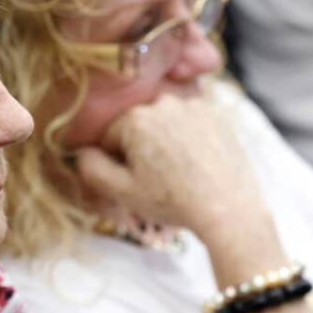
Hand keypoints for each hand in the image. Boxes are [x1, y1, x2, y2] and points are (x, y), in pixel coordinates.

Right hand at [75, 94, 270, 237]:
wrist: (229, 209)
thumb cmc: (173, 202)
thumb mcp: (121, 192)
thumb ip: (91, 168)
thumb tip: (84, 151)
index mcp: (135, 119)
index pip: (110, 138)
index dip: (117, 163)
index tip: (135, 181)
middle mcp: (163, 103)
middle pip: (137, 128)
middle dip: (140, 150)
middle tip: (158, 180)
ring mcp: (193, 106)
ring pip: (164, 124)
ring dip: (165, 143)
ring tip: (180, 173)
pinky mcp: (217, 114)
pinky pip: (189, 123)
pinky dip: (189, 140)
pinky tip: (197, 164)